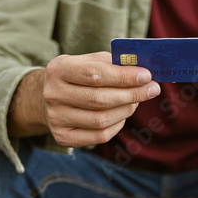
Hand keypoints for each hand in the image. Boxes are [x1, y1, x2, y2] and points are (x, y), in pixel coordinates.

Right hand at [8, 52, 160, 146]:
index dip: (123, 77)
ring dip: (126, 110)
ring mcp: (56, 118)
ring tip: (136, 101)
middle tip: (152, 90)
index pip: (94, 74)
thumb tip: (143, 73)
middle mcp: (53, 95)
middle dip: (131, 94)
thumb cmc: (77, 76)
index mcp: (58, 69)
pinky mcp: (62, 137)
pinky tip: (122, 115)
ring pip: (101, 120)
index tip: (146, 76)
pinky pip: (99, 136)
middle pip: (99, 99)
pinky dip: (117, 125)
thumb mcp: (88, 61)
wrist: (46, 98)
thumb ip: (113, 63)